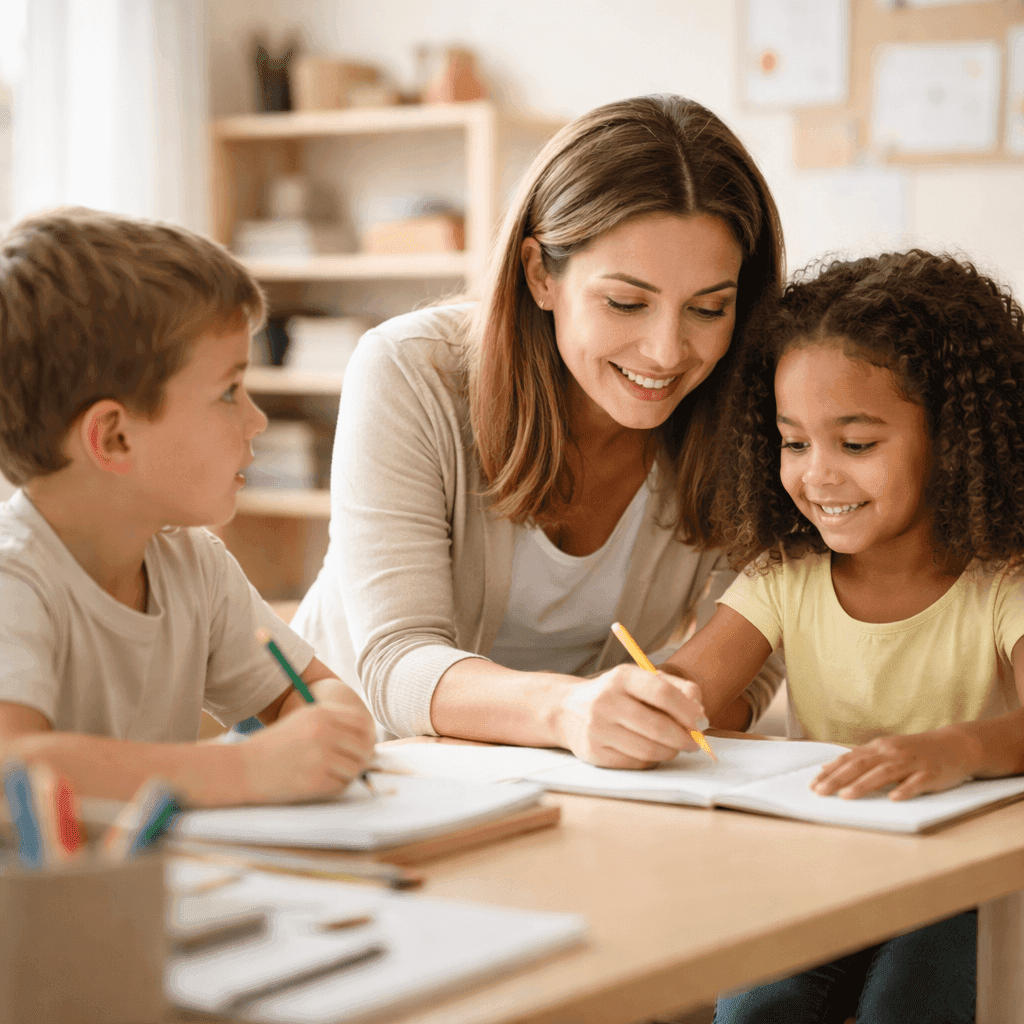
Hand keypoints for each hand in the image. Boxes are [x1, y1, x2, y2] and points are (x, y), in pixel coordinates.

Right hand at [242, 701, 375, 803]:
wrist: (242, 768)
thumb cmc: (273, 746)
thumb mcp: (302, 722)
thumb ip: (332, 724)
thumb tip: (366, 737)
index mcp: (321, 714)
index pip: (361, 723)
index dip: (366, 736)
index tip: (363, 746)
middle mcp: (324, 732)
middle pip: (363, 747)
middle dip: (361, 758)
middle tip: (353, 765)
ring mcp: (321, 757)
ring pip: (355, 768)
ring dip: (348, 774)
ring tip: (331, 774)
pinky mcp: (316, 781)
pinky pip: (341, 785)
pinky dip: (335, 786)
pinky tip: (320, 783)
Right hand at [556, 666, 706, 768]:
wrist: (567, 710)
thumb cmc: (616, 695)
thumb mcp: (640, 680)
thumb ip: (676, 689)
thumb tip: (700, 714)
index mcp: (621, 677)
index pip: (662, 693)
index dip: (687, 710)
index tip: (702, 722)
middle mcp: (606, 701)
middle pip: (658, 726)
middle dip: (684, 738)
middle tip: (695, 742)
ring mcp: (597, 729)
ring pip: (649, 750)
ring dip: (670, 751)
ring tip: (674, 746)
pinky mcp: (594, 753)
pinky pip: (636, 764)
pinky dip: (651, 760)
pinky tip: (650, 750)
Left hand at [811, 728, 977, 800]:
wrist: (955, 745)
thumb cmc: (916, 751)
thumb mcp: (887, 750)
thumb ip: (862, 758)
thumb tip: (830, 767)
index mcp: (879, 748)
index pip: (849, 759)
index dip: (830, 771)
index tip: (813, 783)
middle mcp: (892, 752)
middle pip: (860, 765)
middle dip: (838, 779)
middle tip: (820, 792)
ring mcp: (911, 762)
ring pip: (884, 773)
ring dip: (863, 785)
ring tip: (846, 796)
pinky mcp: (931, 774)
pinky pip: (916, 783)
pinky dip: (904, 790)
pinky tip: (893, 799)